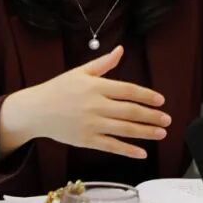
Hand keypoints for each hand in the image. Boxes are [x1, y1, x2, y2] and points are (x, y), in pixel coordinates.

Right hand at [0, 45, 169, 159]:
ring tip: (161, 133)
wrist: (35, 111)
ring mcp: (91, 124)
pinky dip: (128, 150)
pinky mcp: (86, 140)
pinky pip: (111, 146)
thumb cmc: (58, 89)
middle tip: (167, 119)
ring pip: (125, 129)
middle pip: (130, 111)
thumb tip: (121, 50)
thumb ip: (104, 63)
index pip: (128, 90)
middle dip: (152, 116)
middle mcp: (95, 105)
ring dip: (146, 132)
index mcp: (96, 86)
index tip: (161, 100)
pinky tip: (142, 152)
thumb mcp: (80, 72)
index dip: (147, 95)